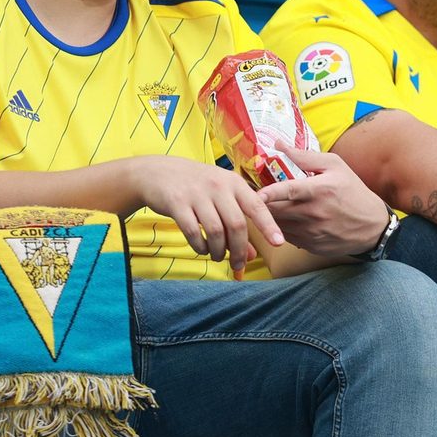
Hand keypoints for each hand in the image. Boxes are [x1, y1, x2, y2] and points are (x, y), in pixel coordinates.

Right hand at [130, 155, 284, 274]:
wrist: (157, 172)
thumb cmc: (196, 186)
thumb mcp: (220, 197)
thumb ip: (237, 223)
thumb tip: (251, 255)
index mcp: (233, 182)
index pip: (256, 206)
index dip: (268, 225)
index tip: (279, 242)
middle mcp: (217, 185)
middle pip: (236, 224)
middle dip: (239, 249)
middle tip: (239, 264)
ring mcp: (197, 194)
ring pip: (216, 231)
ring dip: (219, 251)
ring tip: (217, 256)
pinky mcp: (177, 203)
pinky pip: (194, 233)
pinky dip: (200, 247)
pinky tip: (202, 248)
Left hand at [257, 140, 389, 257]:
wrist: (373, 226)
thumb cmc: (353, 191)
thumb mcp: (335, 166)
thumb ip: (305, 156)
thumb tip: (278, 143)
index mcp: (321, 190)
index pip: (289, 191)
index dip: (269, 193)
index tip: (255, 193)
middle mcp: (315, 213)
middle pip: (277, 211)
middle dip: (263, 204)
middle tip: (255, 195)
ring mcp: (312, 232)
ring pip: (278, 225)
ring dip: (271, 216)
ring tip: (269, 206)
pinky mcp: (311, 246)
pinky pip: (287, 237)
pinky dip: (283, 227)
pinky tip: (288, 218)